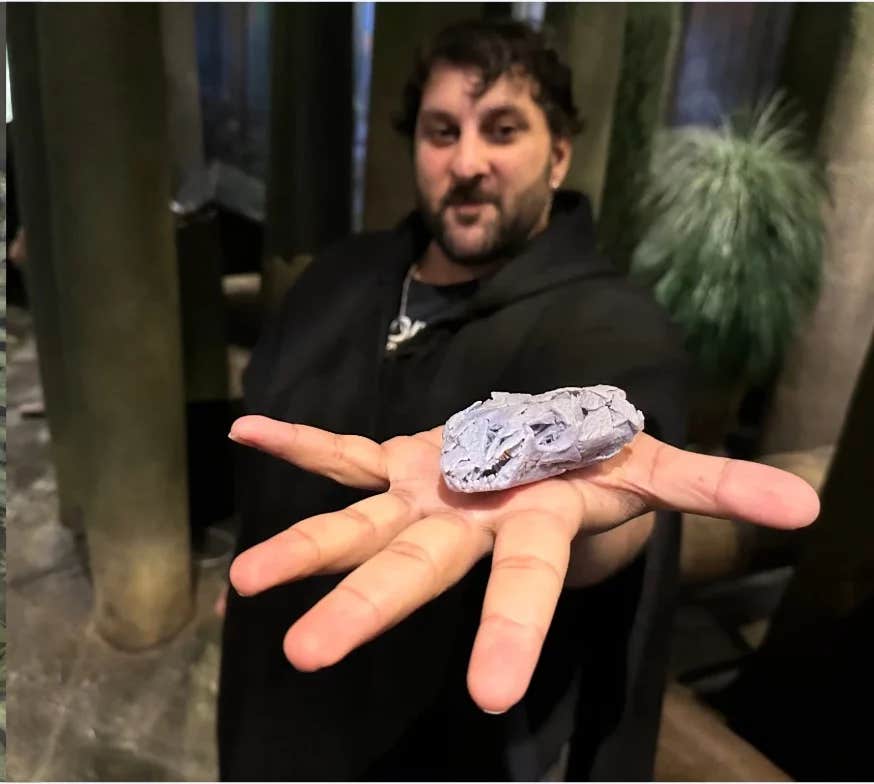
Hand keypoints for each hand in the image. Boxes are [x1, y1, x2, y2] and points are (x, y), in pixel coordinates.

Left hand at [228, 415, 818, 712]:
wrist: (541, 457)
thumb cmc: (593, 471)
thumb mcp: (654, 472)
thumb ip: (714, 485)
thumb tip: (804, 507)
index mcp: (530, 527)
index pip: (525, 584)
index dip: (514, 630)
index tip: (492, 696)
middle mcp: (467, 523)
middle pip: (417, 567)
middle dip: (369, 608)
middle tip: (308, 652)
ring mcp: (422, 495)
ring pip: (359, 526)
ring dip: (306, 548)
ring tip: (244, 583)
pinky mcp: (397, 463)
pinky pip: (342, 453)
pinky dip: (300, 442)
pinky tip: (249, 430)